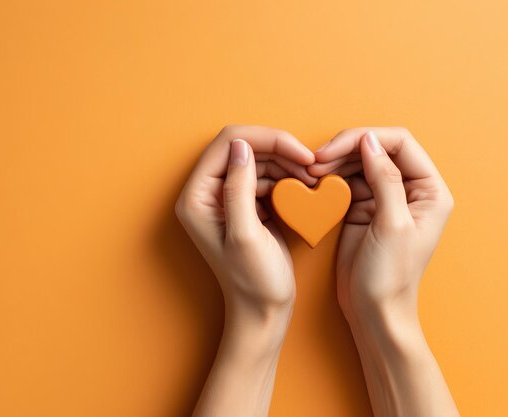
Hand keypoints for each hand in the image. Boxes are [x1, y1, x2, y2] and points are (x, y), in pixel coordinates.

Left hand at [175, 125, 315, 320]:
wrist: (263, 310)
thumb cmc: (253, 281)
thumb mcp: (246, 235)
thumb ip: (239, 188)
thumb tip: (241, 146)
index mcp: (196, 198)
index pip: (227, 144)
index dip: (265, 139)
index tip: (299, 153)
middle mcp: (206, 194)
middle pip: (242, 148)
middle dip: (279, 149)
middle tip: (309, 165)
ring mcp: (225, 198)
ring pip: (257, 160)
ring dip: (285, 162)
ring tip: (310, 178)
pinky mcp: (244, 205)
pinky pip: (264, 177)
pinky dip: (285, 177)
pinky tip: (303, 188)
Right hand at [309, 127, 453, 321]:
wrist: (373, 310)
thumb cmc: (390, 275)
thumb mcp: (391, 224)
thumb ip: (384, 179)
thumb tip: (369, 141)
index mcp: (429, 191)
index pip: (400, 144)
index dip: (366, 139)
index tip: (336, 149)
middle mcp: (409, 190)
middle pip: (376, 150)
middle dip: (345, 150)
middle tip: (316, 161)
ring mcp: (384, 199)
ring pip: (358, 164)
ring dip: (334, 163)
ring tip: (312, 172)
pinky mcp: (362, 209)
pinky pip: (345, 182)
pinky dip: (330, 180)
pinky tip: (315, 184)